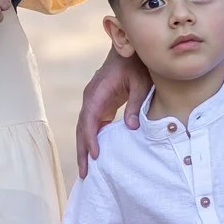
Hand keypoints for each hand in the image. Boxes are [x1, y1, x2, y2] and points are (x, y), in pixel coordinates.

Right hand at [74, 47, 151, 174]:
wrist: (129, 49)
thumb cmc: (136, 65)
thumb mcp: (141, 83)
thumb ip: (136, 104)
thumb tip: (131, 128)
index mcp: (98, 93)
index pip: (90, 120)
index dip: (91, 139)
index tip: (95, 156)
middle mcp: (91, 98)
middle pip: (82, 129)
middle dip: (82, 151)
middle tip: (84, 174)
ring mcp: (93, 101)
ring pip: (84, 129)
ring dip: (84, 148)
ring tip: (86, 170)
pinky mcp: (99, 104)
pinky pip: (92, 125)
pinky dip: (92, 140)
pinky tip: (95, 155)